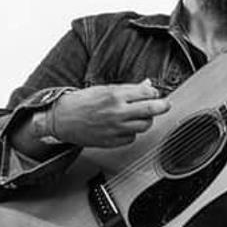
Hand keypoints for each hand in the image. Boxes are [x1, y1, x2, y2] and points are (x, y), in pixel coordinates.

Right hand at [51, 80, 170, 147]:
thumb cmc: (81, 102)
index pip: (149, 93)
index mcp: (116, 95)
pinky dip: (132, 132)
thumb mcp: (105, 88)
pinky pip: (132, 137)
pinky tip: (125, 126)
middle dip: (163, 106)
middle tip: (165, 105)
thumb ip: (129, 88)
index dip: (155, 93)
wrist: (60, 119)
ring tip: (140, 115)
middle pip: (152, 110)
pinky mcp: (111, 141)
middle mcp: (118, 112)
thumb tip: (148, 85)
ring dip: (146, 120)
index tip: (155, 94)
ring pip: (145, 125)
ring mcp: (115, 128)